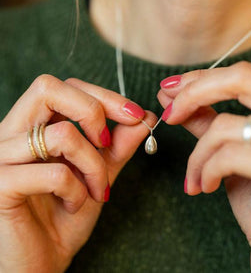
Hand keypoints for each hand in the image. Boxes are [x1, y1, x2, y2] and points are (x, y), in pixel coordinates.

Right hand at [0, 74, 155, 271]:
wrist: (41, 261)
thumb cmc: (67, 214)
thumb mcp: (99, 173)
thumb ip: (119, 144)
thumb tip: (145, 118)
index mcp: (34, 126)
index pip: (66, 87)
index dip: (104, 96)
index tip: (136, 115)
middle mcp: (12, 133)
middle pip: (49, 88)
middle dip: (93, 110)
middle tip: (108, 142)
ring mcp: (2, 157)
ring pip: (62, 134)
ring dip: (93, 164)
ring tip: (96, 189)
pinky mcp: (0, 185)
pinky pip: (53, 173)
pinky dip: (77, 189)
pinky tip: (75, 204)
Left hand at [158, 61, 250, 271]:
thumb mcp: (234, 158)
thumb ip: (209, 125)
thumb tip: (175, 97)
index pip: (246, 76)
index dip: (203, 77)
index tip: (172, 87)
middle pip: (243, 78)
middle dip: (193, 92)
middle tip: (169, 113)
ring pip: (226, 126)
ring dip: (197, 154)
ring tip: (193, 179)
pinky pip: (230, 154)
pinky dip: (206, 169)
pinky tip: (204, 188)